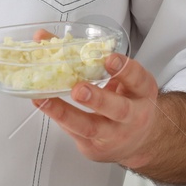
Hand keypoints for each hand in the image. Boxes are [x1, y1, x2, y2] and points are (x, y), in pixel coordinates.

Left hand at [35, 54, 162, 168]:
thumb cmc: (126, 101)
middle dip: (98, 98)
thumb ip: (90, 57)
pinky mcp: (95, 148)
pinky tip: (44, 106)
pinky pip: (75, 133)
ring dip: (67, 113)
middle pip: (118, 109)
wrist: (138, 141)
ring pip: (91, 127)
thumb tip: (44, 38)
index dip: (124, 69)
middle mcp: (132, 116)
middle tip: (79, 89)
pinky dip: (58, 118)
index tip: (109, 58)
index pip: (138, 79)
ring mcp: (114, 135)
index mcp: (141, 92)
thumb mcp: (121, 78)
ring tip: (47, 101)